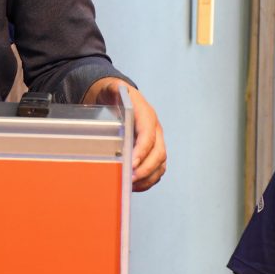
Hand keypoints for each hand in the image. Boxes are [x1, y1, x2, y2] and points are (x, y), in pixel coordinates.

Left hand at [83, 77, 165, 191]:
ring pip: (160, 164)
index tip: (132, 164)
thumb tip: (116, 90)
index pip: (148, 135)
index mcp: (147, 115)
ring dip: (148, 177)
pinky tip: (135, 185)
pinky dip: (149, 180)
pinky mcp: (154, 151)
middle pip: (158, 153)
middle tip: (130, 179)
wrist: (121, 97)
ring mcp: (157, 142)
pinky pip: (157, 169)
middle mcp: (155, 130)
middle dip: (146, 169)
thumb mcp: (113, 87)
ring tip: (132, 186)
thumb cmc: (116, 95)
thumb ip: (115, 88)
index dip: (142, 151)